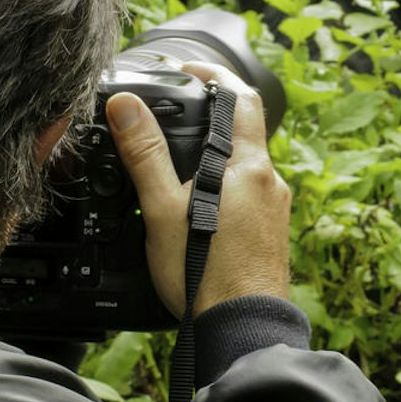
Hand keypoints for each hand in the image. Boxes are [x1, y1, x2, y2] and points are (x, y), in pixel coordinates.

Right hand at [106, 64, 291, 316]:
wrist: (242, 330)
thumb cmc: (206, 275)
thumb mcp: (164, 209)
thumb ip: (145, 154)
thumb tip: (126, 106)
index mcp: (250, 166)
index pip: (241, 97)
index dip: (215, 75)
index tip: (189, 70)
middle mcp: (271, 183)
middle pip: (243, 134)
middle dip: (209, 123)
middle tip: (174, 118)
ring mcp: (274, 212)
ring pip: (244, 170)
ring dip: (215, 161)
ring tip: (177, 168)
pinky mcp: (270, 236)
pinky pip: (247, 199)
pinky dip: (223, 192)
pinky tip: (199, 212)